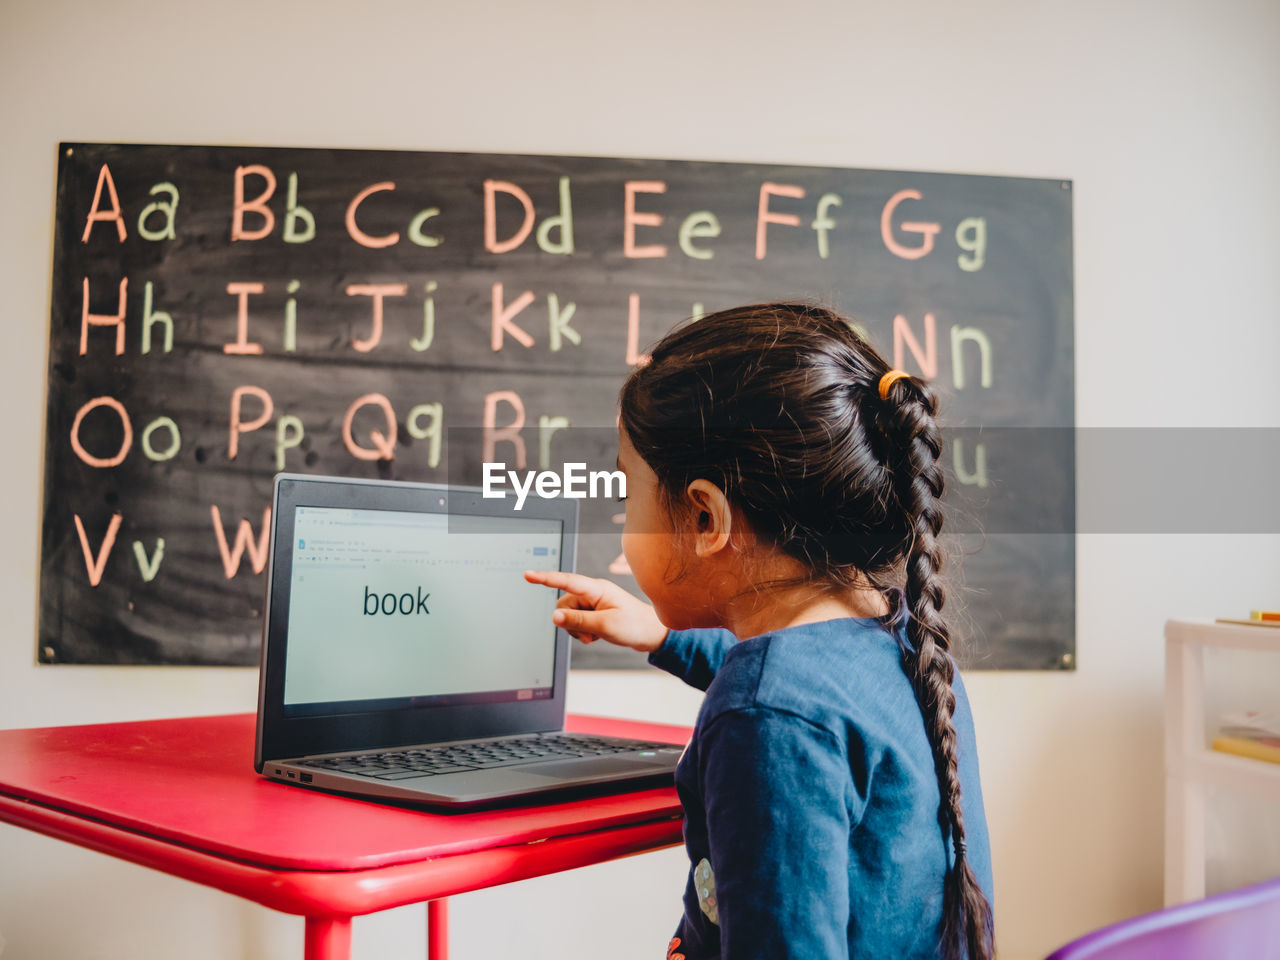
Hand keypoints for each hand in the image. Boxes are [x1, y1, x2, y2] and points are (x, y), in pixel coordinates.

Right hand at [523, 569, 668, 652]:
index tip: (528, 575)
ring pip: (569, 615)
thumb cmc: (634, 625)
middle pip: (565, 604)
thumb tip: (555, 616)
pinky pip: (577, 621)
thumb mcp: (604, 625)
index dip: (546, 578)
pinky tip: (596, 635)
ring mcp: (594, 602)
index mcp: (597, 589)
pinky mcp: (595, 612)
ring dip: (577, 629)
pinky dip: (583, 631)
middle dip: (571, 622)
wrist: (652, 634)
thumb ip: (577, 621)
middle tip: (589, 635)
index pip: (567, 581)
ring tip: (595, 636)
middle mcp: (593, 593)